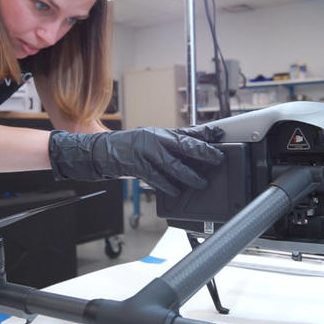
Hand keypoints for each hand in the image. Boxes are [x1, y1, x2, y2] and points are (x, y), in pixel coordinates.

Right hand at [48, 125, 224, 195]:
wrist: (102, 151)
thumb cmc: (130, 146)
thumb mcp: (153, 140)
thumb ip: (174, 143)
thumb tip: (198, 143)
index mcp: (162, 133)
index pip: (189, 132)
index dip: (207, 134)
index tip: (222, 136)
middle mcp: (156, 140)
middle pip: (185, 145)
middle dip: (204, 153)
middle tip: (219, 160)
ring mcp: (146, 153)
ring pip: (173, 164)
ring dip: (189, 175)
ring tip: (202, 183)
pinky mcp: (137, 166)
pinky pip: (155, 178)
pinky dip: (167, 185)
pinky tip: (177, 191)